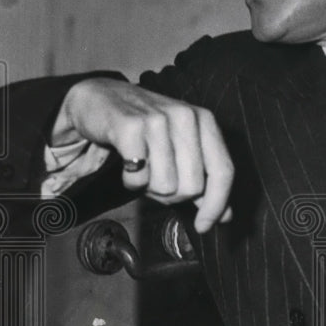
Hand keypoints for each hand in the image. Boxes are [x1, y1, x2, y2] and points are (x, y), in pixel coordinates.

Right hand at [52, 78, 233, 231]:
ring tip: (141, 167)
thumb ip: (205, 181)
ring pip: (165, 185)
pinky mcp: (130, 127)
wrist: (101, 99)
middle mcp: (185, 117)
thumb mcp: (180, 149)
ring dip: (148, 186)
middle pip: (192, 186)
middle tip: (157, 179)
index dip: (216, 205)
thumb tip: (225, 216)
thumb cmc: (145, 128)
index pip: (223, 171)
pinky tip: (127, 164)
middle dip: (172, 195)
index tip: (204, 226)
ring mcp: (158, 119)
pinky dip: (130, 180)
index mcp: (205, 121)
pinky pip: (138, 178)